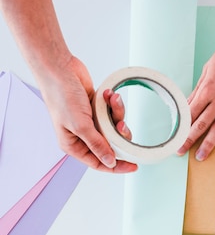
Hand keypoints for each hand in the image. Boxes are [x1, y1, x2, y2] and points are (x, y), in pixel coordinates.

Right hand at [38, 56, 136, 172]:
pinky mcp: (96, 110)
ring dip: (117, 114)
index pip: (98, 163)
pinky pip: (113, 114)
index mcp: (73, 145)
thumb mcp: (81, 125)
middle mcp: (82, 136)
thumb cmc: (61, 95)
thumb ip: (97, 145)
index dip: (116, 166)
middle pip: (110, 146)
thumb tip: (110, 163)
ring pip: (114, 128)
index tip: (134, 166)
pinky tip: (109, 94)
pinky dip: (114, 105)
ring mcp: (90, 123)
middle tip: (122, 125)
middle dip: (119, 135)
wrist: (60, 68)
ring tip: (113, 100)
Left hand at [180, 33, 214, 161]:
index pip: (190, 112)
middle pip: (201, 123)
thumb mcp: (209, 68)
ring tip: (200, 156)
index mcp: (208, 89)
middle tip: (179, 151)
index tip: (174, 136)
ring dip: (209, 143)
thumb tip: (189, 104)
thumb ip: (199, 88)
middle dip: (189, 138)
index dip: (181, 126)